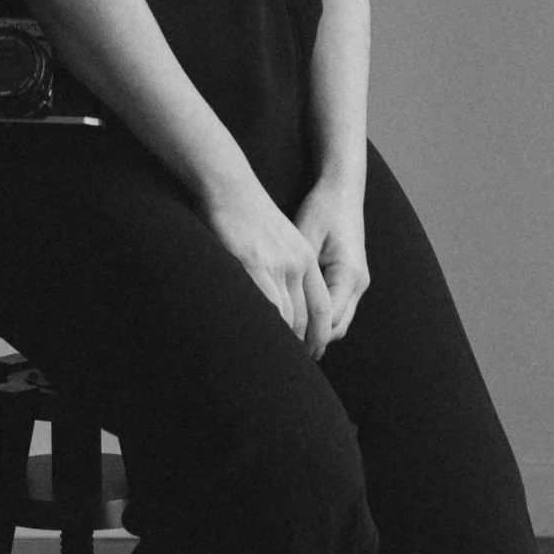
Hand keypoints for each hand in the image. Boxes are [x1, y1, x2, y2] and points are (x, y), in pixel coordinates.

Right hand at [203, 170, 334, 355]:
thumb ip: (283, 266)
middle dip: (303, 346)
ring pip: (288, 318)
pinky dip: (267, 328)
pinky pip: (267, 306)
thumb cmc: (246, 212)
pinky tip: (260, 339)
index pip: (322, 307)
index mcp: (305, 257)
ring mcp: (277, 265)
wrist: (230, 185)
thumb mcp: (277, 238)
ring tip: (277, 360)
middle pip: (308, 318)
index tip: (313, 352)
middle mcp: (298, 263)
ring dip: (285, 343)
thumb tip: (278, 294)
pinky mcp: (254, 264)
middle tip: (294, 367)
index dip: (319, 334)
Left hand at [292, 169, 369, 348]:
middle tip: (278, 351)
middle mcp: (359, 283)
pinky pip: (337, 309)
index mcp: (349, 274)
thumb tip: (278, 304)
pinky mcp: (351, 279)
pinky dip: (319, 319)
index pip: (329, 322)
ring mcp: (358, 282)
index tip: (278, 344)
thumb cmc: (322, 209)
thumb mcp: (303, 238)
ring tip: (284, 342)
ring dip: (315, 333)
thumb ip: (296, 273)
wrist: (342, 190)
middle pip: (335, 328)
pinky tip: (296, 322)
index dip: (304, 337)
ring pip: (337, 322)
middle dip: (310, 342)